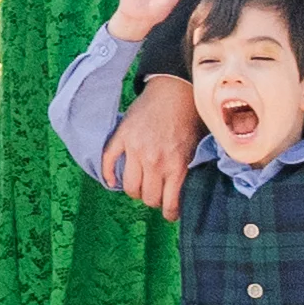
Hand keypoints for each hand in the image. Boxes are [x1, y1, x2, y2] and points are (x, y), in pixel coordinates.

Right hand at [104, 72, 199, 212]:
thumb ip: (185, 172)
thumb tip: (180, 194)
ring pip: (130, 186)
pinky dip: (108, 174)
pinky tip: (112, 181)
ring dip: (135, 190)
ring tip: (140, 185)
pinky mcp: (121, 136)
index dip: (169, 213)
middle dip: (153, 200)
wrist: (174, 91)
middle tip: (156, 195)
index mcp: (176, 166)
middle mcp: (155, 161)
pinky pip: (108, 161)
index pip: (168, 204)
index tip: (169, 213)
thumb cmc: (187, 120)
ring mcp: (135, 149)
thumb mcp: (194, 150)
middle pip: (148, 197)